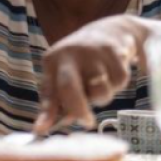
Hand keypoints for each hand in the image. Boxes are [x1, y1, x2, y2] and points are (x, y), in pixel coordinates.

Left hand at [35, 16, 144, 132]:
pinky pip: (119, 82)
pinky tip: (113, 71)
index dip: (46, 112)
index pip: (48, 91)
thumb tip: (46, 127)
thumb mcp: (65, 75)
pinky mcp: (114, 51)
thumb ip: (58, 100)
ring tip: (100, 84)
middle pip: (69, 87)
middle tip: (86, 122)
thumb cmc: (84, 62)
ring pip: (100, 91)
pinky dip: (119, 84)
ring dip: (103, 96)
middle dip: (78, 109)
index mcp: (52, 61)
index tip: (40, 130)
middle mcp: (68, 54)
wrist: (112, 30)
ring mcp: (91, 51)